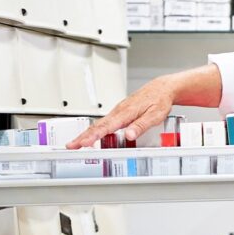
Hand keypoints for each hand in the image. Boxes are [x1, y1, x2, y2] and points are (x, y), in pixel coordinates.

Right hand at [67, 68, 206, 148]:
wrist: (162, 88)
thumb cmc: (159, 100)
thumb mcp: (155, 115)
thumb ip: (141, 125)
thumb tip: (129, 134)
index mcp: (126, 112)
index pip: (106, 126)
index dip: (94, 136)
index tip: (83, 143)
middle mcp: (119, 111)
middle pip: (98, 126)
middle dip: (83, 136)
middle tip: (71, 145)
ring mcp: (118, 112)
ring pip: (99, 124)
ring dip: (86, 134)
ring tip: (76, 144)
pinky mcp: (120, 113)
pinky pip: (104, 122)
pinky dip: (95, 130)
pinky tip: (91, 137)